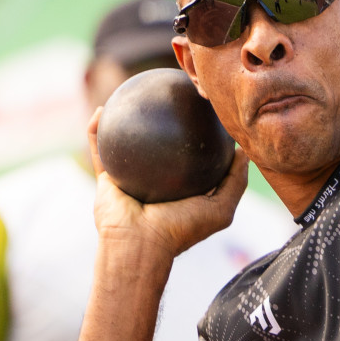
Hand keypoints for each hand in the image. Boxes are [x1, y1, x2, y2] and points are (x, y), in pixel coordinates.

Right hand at [86, 107, 248, 258]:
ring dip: (124, 120)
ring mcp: (129, 180)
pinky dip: (95, 131)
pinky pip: (98, 149)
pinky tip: (102, 109)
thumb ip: (234, 181)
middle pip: (157, 146)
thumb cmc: (181, 229)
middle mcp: (154, 183)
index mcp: (180, 189)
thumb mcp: (220, 208)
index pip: (190, 157)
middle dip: (159, 121)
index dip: (197, 135)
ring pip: (125, 144)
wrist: (140, 246)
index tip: (202, 111)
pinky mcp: (106, 180)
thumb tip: (244, 152)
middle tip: (167, 96)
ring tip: (130, 95)